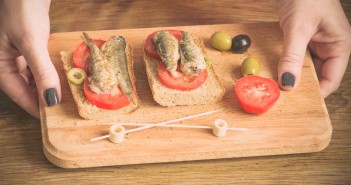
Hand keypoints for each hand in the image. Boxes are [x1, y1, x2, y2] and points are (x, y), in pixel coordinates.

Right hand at [0, 0, 60, 117]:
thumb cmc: (21, 9)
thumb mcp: (31, 42)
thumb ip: (41, 71)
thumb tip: (51, 98)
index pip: (16, 92)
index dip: (33, 105)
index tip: (48, 117)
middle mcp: (6, 61)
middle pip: (24, 86)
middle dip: (40, 97)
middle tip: (58, 108)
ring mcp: (17, 53)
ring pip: (32, 77)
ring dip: (45, 85)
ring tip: (61, 95)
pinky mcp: (29, 46)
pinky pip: (38, 65)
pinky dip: (48, 72)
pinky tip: (58, 77)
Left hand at [277, 0, 350, 97]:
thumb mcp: (298, 28)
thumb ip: (293, 56)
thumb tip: (288, 83)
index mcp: (339, 45)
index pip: (331, 79)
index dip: (316, 93)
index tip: (298, 102)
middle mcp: (329, 47)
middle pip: (317, 76)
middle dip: (301, 85)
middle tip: (283, 95)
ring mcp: (315, 44)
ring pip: (304, 68)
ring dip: (291, 74)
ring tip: (276, 84)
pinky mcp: (301, 40)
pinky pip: (295, 58)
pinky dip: (285, 64)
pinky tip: (275, 69)